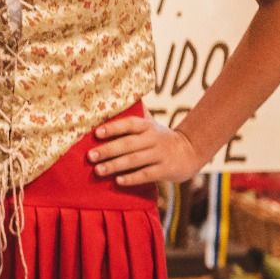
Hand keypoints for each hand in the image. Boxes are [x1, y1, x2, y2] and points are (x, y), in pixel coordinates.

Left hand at [89, 117, 204, 186]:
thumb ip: (134, 114)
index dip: (113, 128)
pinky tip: (118, 181)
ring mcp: (160, 155)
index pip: (130, 124)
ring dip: (115, 165)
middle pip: (128, 144)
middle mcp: (154, 139)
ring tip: (98, 170)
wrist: (189, 152)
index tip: (96, 133)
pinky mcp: (166, 170)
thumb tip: (114, 97)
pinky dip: (132, 178)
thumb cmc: (159, 137)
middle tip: (90, 156)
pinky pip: (146, 175)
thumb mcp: (150, 124)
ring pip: (135, 160)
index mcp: (147, 126)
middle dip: (108, 150)